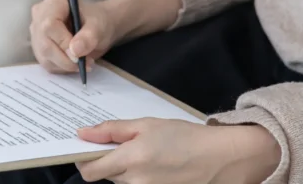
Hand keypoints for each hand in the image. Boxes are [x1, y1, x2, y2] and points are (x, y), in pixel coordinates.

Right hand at [30, 0, 117, 73]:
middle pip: (44, 43)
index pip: (49, 25)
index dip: (62, 43)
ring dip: (66, 65)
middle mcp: (40, 15)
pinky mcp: (38, 47)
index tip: (79, 55)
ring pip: (44, 56)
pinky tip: (75, 63)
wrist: (97, 27)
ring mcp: (36, 32)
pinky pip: (46, 63)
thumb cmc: (97, 21)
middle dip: (65, 58)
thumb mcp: (98, 26)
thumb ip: (88, 36)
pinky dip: (63, 68)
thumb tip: (75, 51)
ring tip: (85, 62)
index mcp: (54, 2)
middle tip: (85, 62)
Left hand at [76, 119, 280, 183]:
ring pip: (122, 182)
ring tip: (148, 155)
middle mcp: (135, 181)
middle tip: (127, 145)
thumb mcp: (147, 124)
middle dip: (109, 161)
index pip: (89, 171)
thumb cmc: (185, 136)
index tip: (88, 149)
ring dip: (126, 170)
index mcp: (131, 158)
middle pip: (105, 176)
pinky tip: (157, 167)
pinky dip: (140, 178)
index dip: (84, 159)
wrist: (220, 157)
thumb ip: (112, 130)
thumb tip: (82, 133)